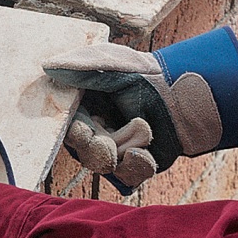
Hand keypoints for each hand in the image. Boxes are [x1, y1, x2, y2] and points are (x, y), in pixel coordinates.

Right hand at [44, 27, 237, 191]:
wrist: (190, 90)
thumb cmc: (148, 71)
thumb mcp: (113, 61)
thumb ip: (81, 64)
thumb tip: (47, 67)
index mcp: (83, 108)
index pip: (66, 126)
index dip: (70, 132)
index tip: (78, 128)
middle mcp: (96, 131)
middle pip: (82, 151)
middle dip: (94, 147)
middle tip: (105, 143)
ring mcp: (117, 150)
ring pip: (104, 165)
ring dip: (121, 151)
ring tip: (143, 131)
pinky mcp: (139, 164)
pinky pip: (129, 176)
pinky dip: (136, 167)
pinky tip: (144, 154)